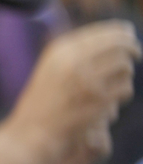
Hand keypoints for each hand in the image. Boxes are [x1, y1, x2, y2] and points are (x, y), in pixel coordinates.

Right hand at [4, 20, 139, 163]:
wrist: (31, 133)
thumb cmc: (43, 102)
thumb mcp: (51, 68)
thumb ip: (77, 50)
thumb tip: (120, 32)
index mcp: (61, 50)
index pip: (103, 31)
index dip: (121, 32)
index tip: (130, 35)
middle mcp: (73, 61)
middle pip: (120, 44)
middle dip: (132, 48)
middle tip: (137, 53)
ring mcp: (87, 81)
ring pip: (126, 66)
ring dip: (124, 75)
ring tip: (113, 85)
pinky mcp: (99, 101)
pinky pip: (126, 89)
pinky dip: (122, 95)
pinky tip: (110, 101)